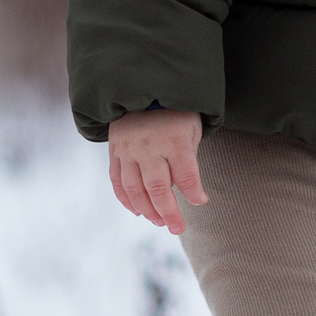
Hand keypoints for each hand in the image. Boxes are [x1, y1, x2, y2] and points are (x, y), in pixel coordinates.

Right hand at [108, 108, 206, 233]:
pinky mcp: (115, 150)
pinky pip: (117, 180)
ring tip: (159, 222)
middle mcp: (149, 146)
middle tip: (177, 228)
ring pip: (135, 189)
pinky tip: (137, 211)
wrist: (143, 87)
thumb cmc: (175, 112)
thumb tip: (192, 195)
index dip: (194, 193)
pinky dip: (126, 199)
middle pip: (158, 188)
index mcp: (174, 139)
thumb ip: (189, 160)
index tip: (200, 201)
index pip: (186, 175)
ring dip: (147, 210)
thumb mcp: (191, 129)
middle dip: (169, 213)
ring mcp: (129, 149)